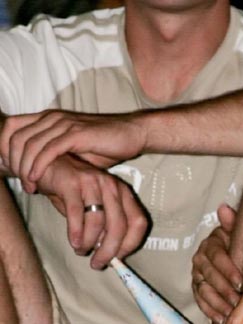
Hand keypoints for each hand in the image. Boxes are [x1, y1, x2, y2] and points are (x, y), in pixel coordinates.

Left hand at [2, 109, 145, 188]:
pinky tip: (36, 178)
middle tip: (22, 184)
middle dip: (14, 163)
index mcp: (48, 119)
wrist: (131, 135)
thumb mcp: (75, 151)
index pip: (12, 127)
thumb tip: (41, 174)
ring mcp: (62, 124)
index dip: (5, 148)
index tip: (12, 171)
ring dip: (25, 168)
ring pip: (30, 144)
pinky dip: (38, 165)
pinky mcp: (75, 134)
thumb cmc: (105, 146)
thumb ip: (56, 157)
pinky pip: (48, 150)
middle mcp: (51, 118)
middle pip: (16, 137)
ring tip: (30, 186)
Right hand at [34, 155, 147, 266]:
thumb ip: (105, 229)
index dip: (130, 244)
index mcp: (123, 193)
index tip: (118, 259)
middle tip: (98, 264)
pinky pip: (77, 213)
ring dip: (90, 242)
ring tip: (81, 251)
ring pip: (98, 221)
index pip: (138, 222)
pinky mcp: (72, 182)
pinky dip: (76, 232)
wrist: (50, 166)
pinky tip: (74, 242)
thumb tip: (109, 256)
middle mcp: (112, 186)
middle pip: (118, 225)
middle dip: (109, 250)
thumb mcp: (94, 209)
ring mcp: (93, 182)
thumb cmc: (75, 193)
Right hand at [193, 205, 242, 323]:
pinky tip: (221, 319)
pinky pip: (200, 302)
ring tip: (233, 313)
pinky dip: (210, 311)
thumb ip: (232, 225)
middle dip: (225, 290)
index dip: (228, 269)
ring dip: (218, 303)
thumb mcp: (238, 236)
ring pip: (204, 290)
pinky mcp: (197, 290)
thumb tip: (224, 208)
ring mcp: (197, 276)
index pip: (216, 256)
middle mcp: (200, 259)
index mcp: (211, 244)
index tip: (241, 282)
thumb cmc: (240, 249)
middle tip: (239, 302)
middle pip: (210, 276)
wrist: (234, 262)